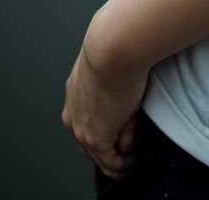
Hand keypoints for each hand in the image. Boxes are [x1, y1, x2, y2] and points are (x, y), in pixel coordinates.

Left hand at [62, 38, 148, 178]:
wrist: (115, 43)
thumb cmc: (120, 47)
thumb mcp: (115, 73)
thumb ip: (116, 100)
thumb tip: (122, 128)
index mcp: (75, 95)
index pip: (89, 124)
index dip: (111, 130)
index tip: (127, 127)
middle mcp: (72, 115)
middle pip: (91, 146)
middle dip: (114, 146)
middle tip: (133, 136)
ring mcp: (82, 129)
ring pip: (102, 158)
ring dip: (121, 153)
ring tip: (136, 137)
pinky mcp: (95, 137)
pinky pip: (111, 165)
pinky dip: (125, 163)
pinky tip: (135, 152)